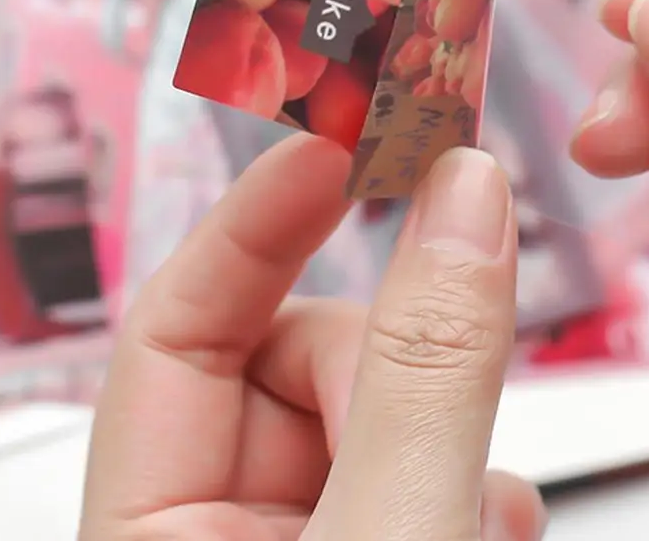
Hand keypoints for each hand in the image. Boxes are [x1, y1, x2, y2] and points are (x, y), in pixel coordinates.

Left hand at [79, 137, 544, 540]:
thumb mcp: (391, 533)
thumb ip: (426, 373)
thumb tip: (464, 192)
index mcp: (155, 535)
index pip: (177, 327)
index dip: (256, 223)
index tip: (338, 147)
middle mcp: (225, 529)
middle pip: (302, 359)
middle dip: (389, 370)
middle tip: (450, 428)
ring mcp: (314, 534)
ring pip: (384, 402)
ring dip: (450, 434)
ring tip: (479, 517)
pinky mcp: (389, 539)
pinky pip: (431, 459)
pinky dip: (475, 478)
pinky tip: (494, 523)